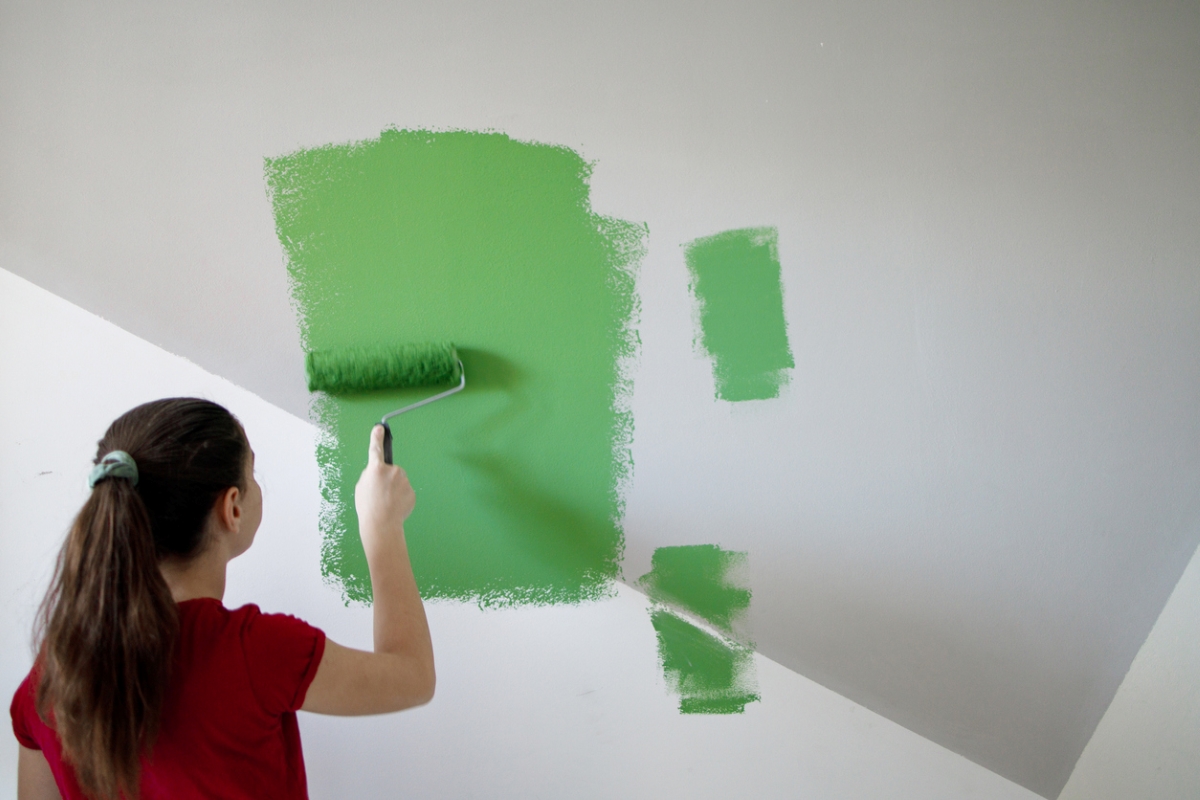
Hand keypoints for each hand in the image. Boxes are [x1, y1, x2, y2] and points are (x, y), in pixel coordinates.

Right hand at [354, 425, 415, 552]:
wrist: (382, 524)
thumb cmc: (368, 507)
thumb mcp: (361, 487)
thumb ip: (370, 475)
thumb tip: (377, 471)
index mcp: (375, 469)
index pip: (375, 449)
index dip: (376, 437)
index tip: (379, 427)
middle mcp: (392, 471)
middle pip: (389, 470)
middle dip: (386, 479)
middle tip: (378, 494)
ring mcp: (404, 480)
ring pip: (398, 481)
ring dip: (393, 489)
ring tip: (386, 502)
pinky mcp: (411, 491)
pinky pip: (405, 491)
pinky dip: (400, 497)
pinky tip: (394, 506)